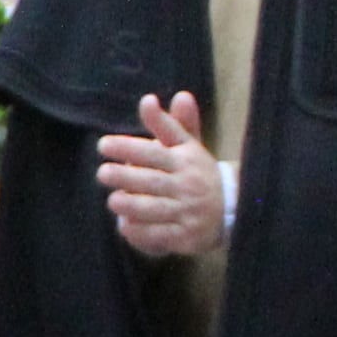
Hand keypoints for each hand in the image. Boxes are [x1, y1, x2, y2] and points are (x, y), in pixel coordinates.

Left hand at [96, 92, 228, 259]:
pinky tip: (126, 227)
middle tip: (102, 173)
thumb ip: (166, 124)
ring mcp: (189, 212)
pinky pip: (161, 235)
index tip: (103, 145)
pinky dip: (142, 232)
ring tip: (113, 200)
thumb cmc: (199, 173)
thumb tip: (147, 99)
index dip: (128, 147)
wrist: (235, 208)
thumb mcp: (188, 146)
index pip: (154, 152)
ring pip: (155, 209)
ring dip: (132, 205)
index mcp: (186, 160)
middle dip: (126, 177)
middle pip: (152, 180)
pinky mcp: (188, 237)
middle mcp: (188, 185)